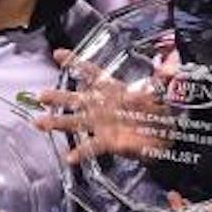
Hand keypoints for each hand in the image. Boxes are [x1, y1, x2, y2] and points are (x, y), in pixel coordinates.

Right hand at [37, 49, 170, 164]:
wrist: (167, 136)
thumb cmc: (160, 110)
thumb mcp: (163, 91)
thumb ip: (165, 78)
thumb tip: (173, 67)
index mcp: (113, 89)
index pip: (91, 72)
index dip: (75, 63)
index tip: (58, 54)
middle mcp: (102, 106)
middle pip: (75, 99)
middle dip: (57, 97)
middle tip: (40, 95)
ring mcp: (102, 124)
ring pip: (75, 122)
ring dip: (57, 122)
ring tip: (39, 123)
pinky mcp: (108, 142)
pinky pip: (90, 146)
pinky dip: (80, 152)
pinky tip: (69, 157)